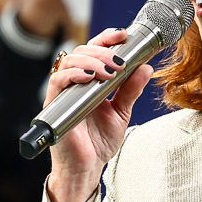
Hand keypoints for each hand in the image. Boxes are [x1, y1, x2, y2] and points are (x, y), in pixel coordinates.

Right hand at [45, 27, 152, 201]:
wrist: (87, 167)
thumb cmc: (99, 141)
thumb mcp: (122, 112)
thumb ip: (131, 90)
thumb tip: (146, 68)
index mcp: (92, 80)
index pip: (96, 50)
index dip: (107, 38)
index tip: (123, 34)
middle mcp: (76, 82)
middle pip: (83, 51)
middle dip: (103, 51)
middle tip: (120, 62)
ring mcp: (64, 92)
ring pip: (69, 61)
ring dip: (91, 61)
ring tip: (109, 72)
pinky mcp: (54, 104)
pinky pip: (58, 81)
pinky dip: (73, 74)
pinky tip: (89, 77)